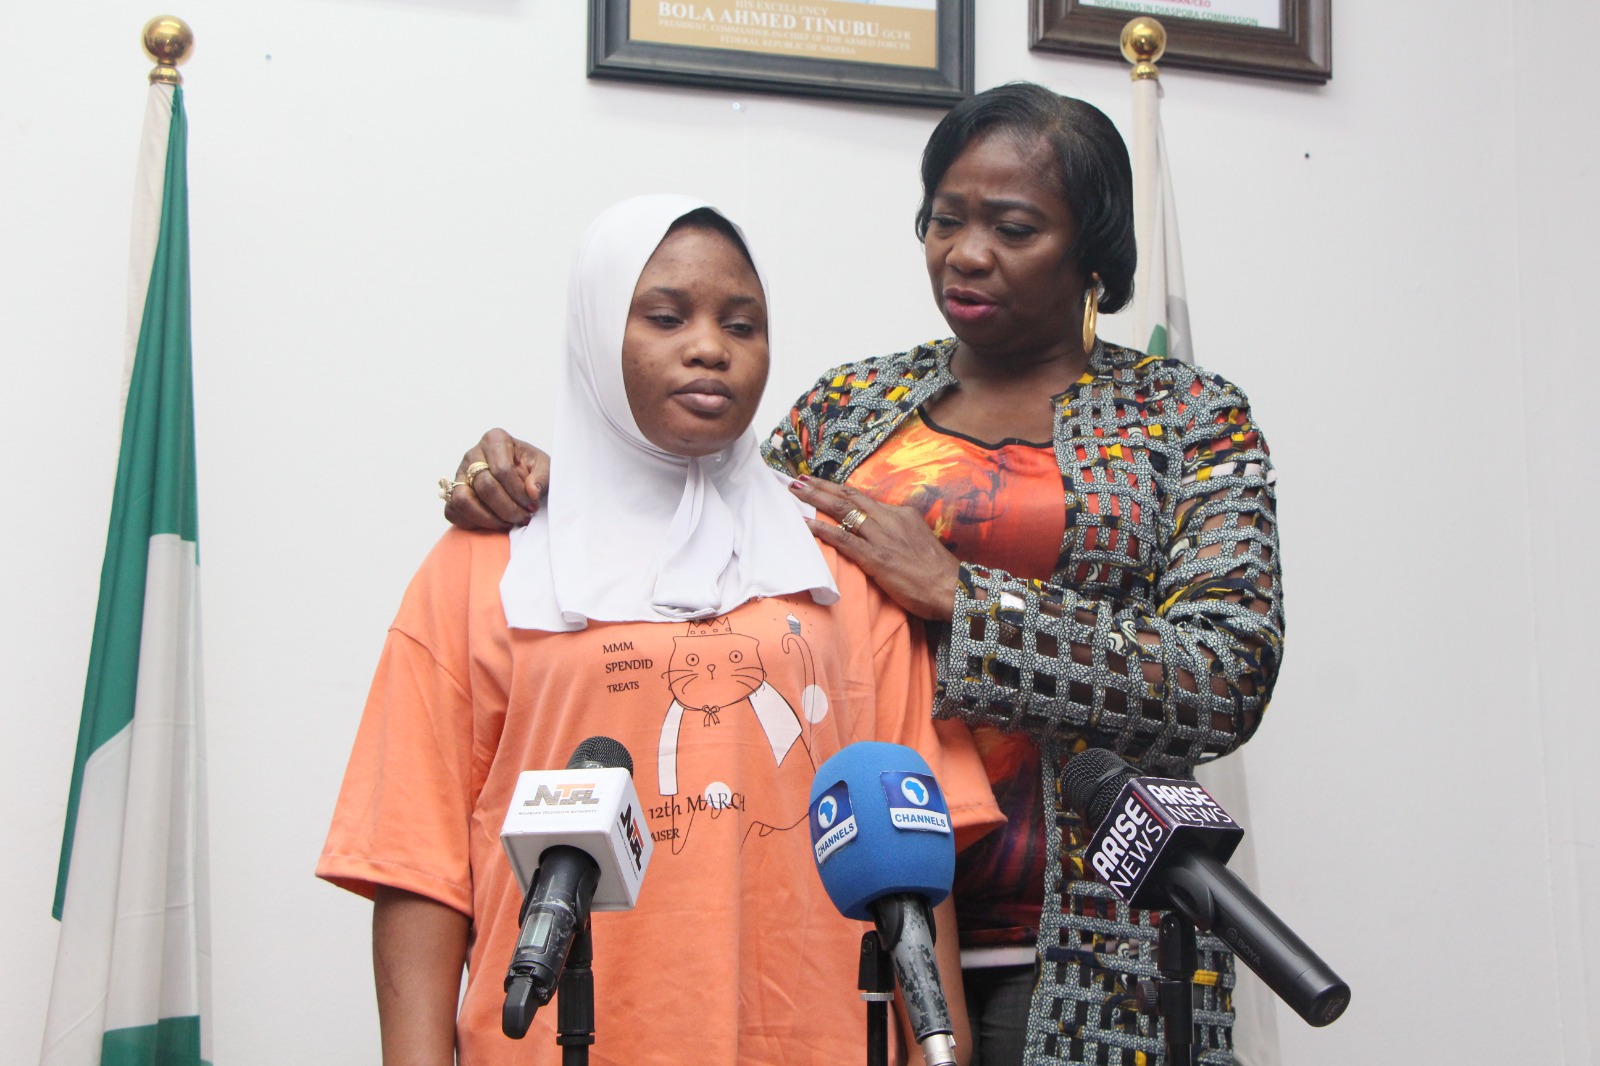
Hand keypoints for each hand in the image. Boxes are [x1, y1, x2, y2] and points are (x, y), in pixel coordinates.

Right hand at [443, 429, 548, 530]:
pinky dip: (471, 523)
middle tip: (523, 518)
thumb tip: (532, 491)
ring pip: (463, 500)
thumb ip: (542, 476)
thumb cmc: (532, 470)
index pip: (502, 470)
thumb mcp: (545, 467)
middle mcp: (473, 454)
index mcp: (495, 440)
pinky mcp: (452, 492)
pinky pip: (452, 511)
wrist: (521, 477)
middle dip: (507, 508)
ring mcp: (459, 473)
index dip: (518, 493)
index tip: (533, 505)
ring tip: (508, 523)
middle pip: (484, 486)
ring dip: (488, 519)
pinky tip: (493, 524)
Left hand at [790, 477, 960, 621]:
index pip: (864, 498)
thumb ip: (900, 531)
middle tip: (800, 479)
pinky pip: (843, 539)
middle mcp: (890, 519)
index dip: (840, 490)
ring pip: (843, 511)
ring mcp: (882, 537)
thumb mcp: (919, 540)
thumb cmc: (938, 572)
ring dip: (815, 500)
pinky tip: (805, 524)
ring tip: (795, 492)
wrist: (952, 589)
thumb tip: (882, 531)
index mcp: (902, 514)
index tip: (821, 484)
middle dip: (822, 486)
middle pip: (850, 497)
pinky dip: (822, 529)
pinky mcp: (876, 557)